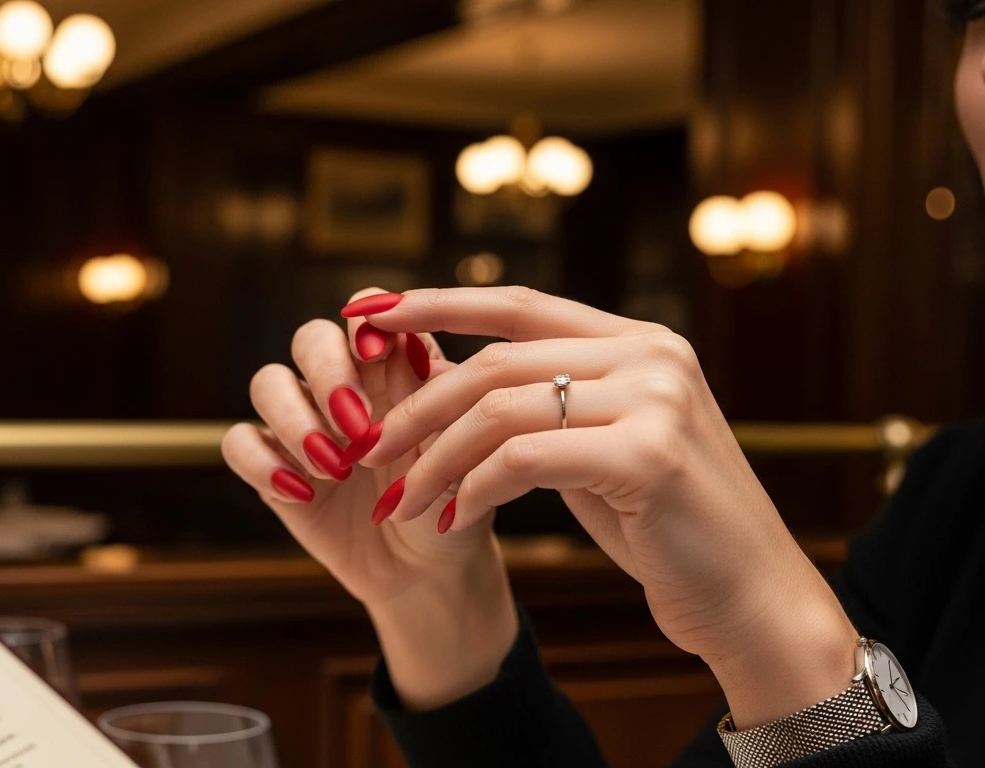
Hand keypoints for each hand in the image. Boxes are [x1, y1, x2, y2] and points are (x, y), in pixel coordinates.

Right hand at [222, 289, 517, 709]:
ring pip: (267, 382)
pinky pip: (238, 442)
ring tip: (334, 466)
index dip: (365, 324)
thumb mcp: (455, 452)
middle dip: (328, 372)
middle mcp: (338, 384)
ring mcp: (299, 422)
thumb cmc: (450, 500)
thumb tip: (414, 349)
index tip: (376, 353)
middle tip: (355, 423)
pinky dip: (262, 462)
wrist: (427, 568)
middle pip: (310, 339)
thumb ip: (433, 400)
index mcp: (388, 367)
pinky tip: (301, 492)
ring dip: (294, 419)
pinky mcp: (270, 465)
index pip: (365, 315)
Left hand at [352, 286, 858, 726]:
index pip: (518, 301)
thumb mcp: (596, 452)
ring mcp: (655, 398)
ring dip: (433, 459)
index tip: (366, 309)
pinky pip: (522, 460)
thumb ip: (541, 410)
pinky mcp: (648, 454)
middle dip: (419, 405)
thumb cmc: (668, 531)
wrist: (751, 600)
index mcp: (639, 342)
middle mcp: (651, 354)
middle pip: (497, 360)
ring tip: (399, 499)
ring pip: (499, 409)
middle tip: (369, 448)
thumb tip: (448, 380)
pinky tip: (451, 518)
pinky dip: (473, 489)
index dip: (437, 302)